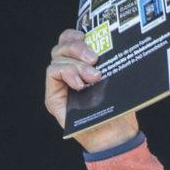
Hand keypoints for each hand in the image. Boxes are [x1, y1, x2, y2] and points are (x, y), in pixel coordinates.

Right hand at [45, 29, 141, 154]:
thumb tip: (111, 42)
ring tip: (93, 77)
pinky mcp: (53, 97)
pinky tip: (79, 84)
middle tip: (95, 58)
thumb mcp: (116, 79)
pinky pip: (52, 73)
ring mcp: (59, 84)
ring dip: (76, 64)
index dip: (76, 34)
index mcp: (82, 64)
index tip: (90, 36)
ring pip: (57, 57)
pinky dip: (66, 73)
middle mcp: (68, 72)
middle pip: (62, 45)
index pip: (70, 39)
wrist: (114, 135)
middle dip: (78, 47)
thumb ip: (107, 61)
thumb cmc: (117, 108)